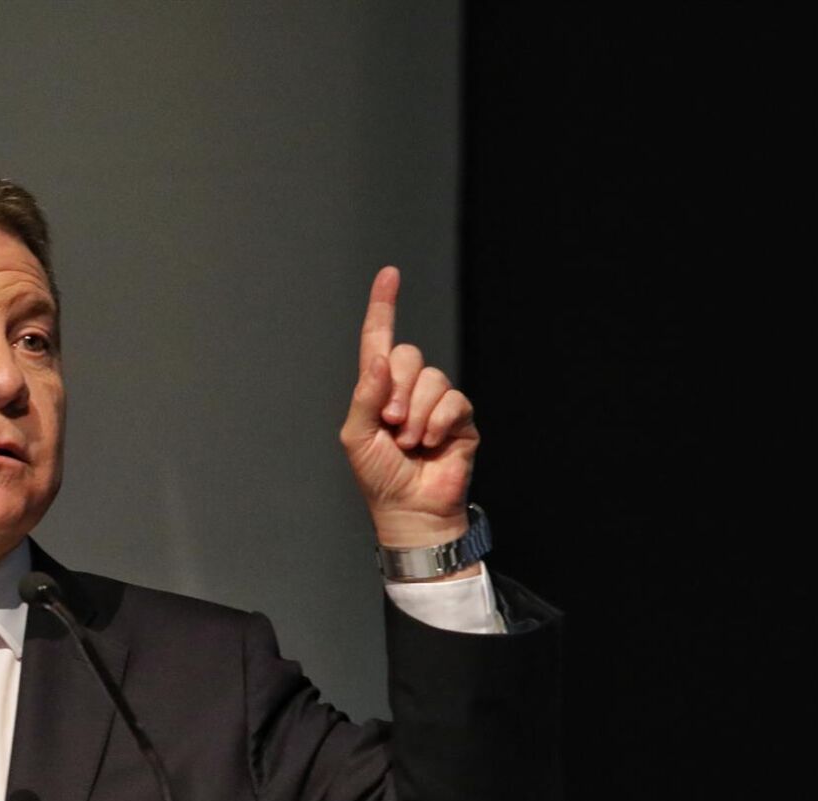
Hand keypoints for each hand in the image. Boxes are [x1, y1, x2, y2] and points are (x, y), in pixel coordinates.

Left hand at [340, 267, 478, 551]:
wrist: (409, 510)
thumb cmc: (378, 477)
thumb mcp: (356, 436)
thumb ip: (364, 396)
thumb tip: (379, 357)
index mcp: (377, 390)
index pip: (379, 340)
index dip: (384, 306)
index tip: (389, 274)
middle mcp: (407, 390)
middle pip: (407, 355)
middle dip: (395, 390)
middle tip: (390, 425)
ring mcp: (436, 403)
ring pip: (431, 379)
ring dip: (415, 414)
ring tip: (409, 442)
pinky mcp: (461, 418)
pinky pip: (453, 400)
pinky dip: (437, 422)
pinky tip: (430, 443)